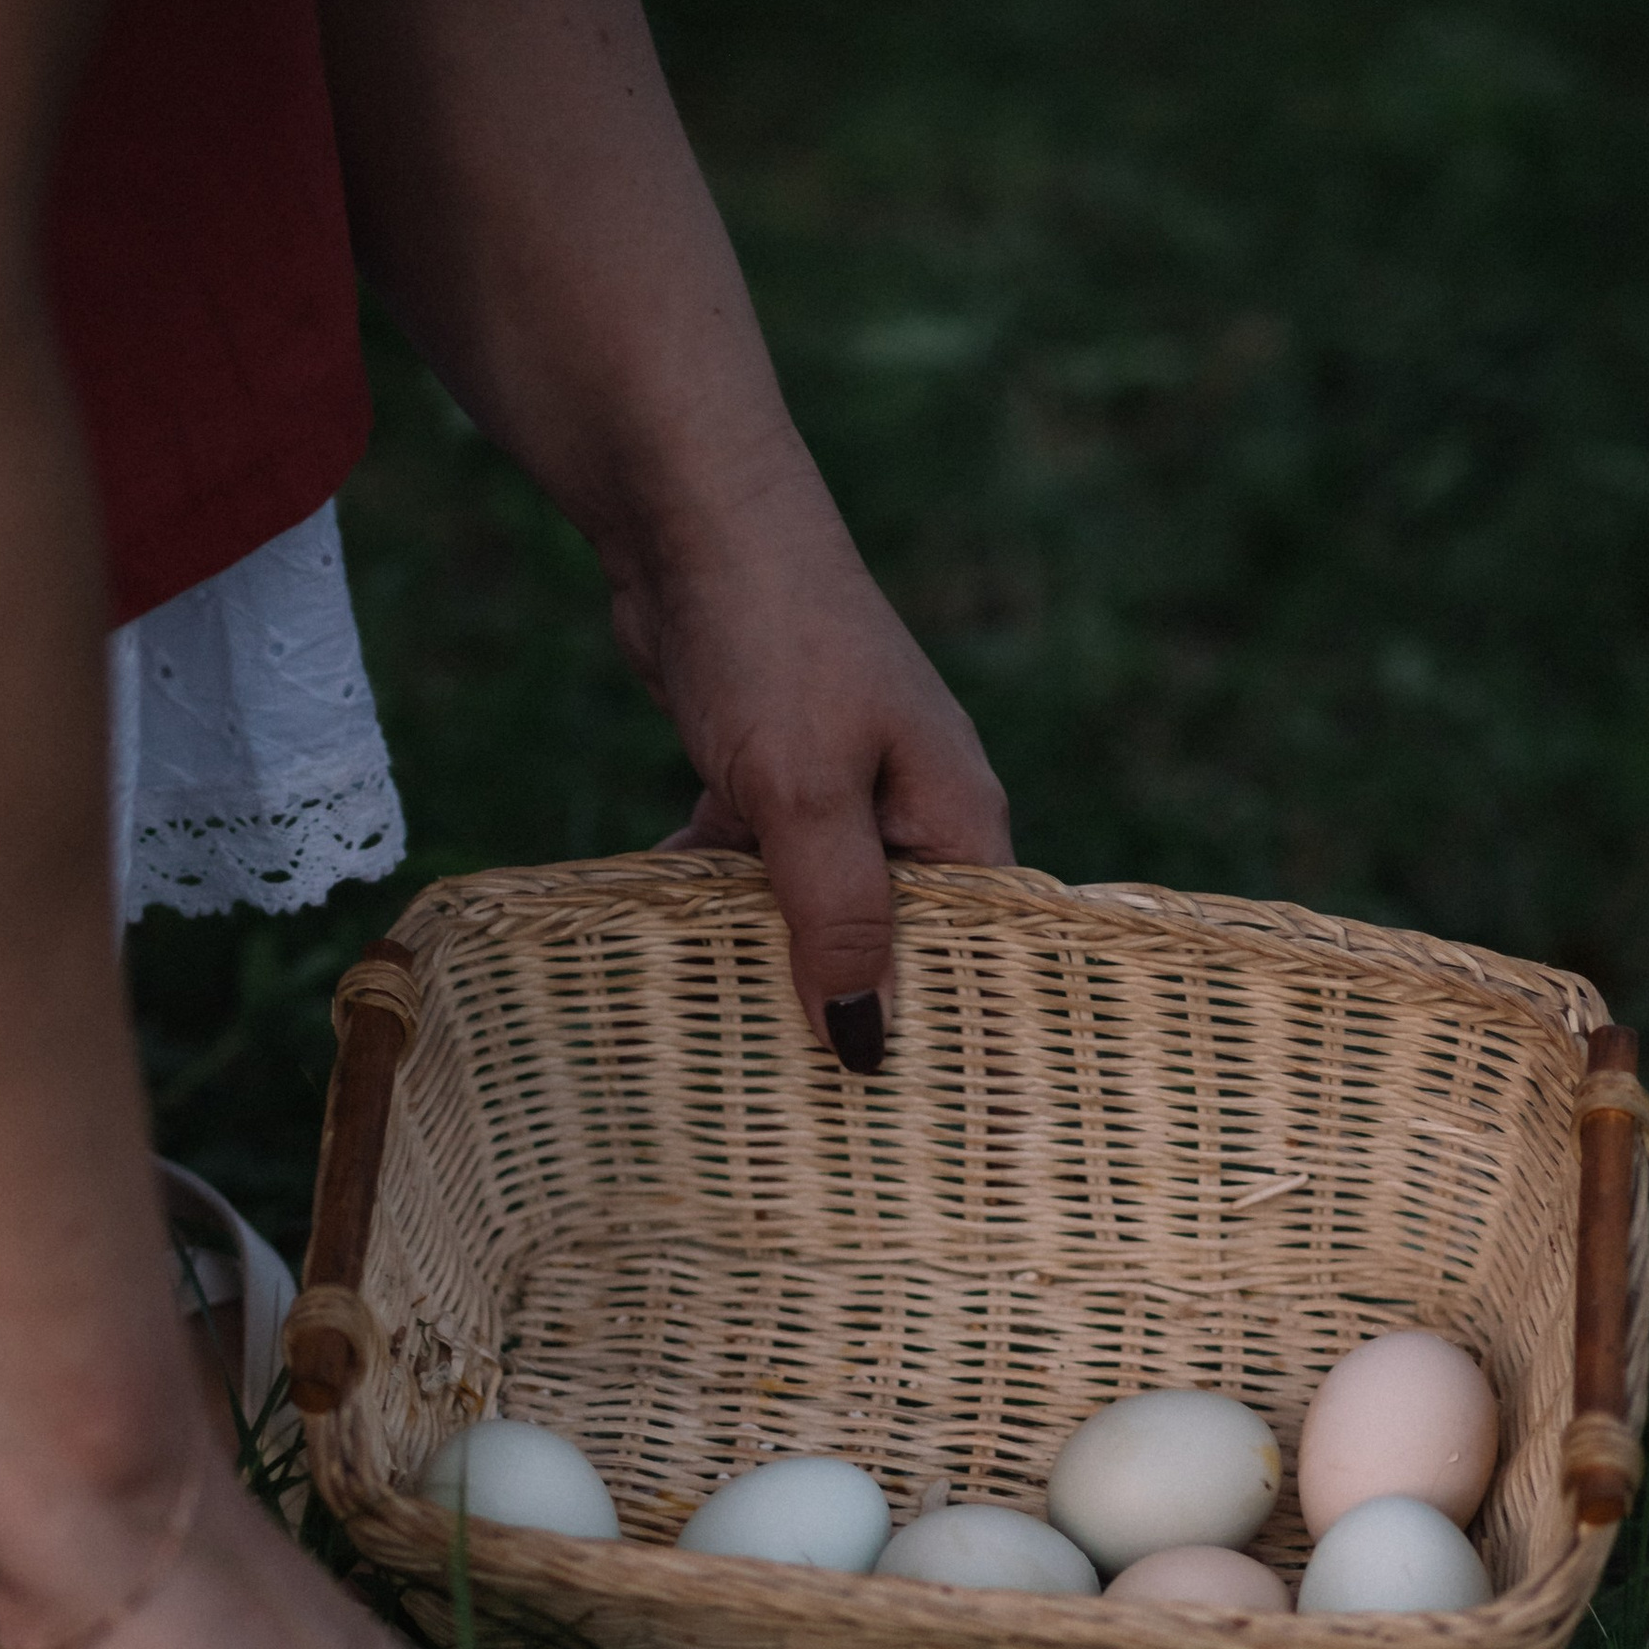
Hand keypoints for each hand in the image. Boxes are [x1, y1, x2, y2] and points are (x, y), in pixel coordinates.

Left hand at [618, 443, 1009, 1068]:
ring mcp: (839, 793)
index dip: (953, 1035)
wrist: (689, 518)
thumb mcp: (807, 797)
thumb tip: (866, 1043)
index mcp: (958, 817)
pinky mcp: (769, 776)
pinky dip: (711, 905)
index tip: (921, 1131)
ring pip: (812, 912)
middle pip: (894, 944)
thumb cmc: (773, 640)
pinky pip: (752, 872)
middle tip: (814, 1122)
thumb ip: (838, 919)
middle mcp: (911, 811)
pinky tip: (667, 955)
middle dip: (851, 1014)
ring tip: (736, 1060)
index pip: (981, 956)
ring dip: (768, 964)